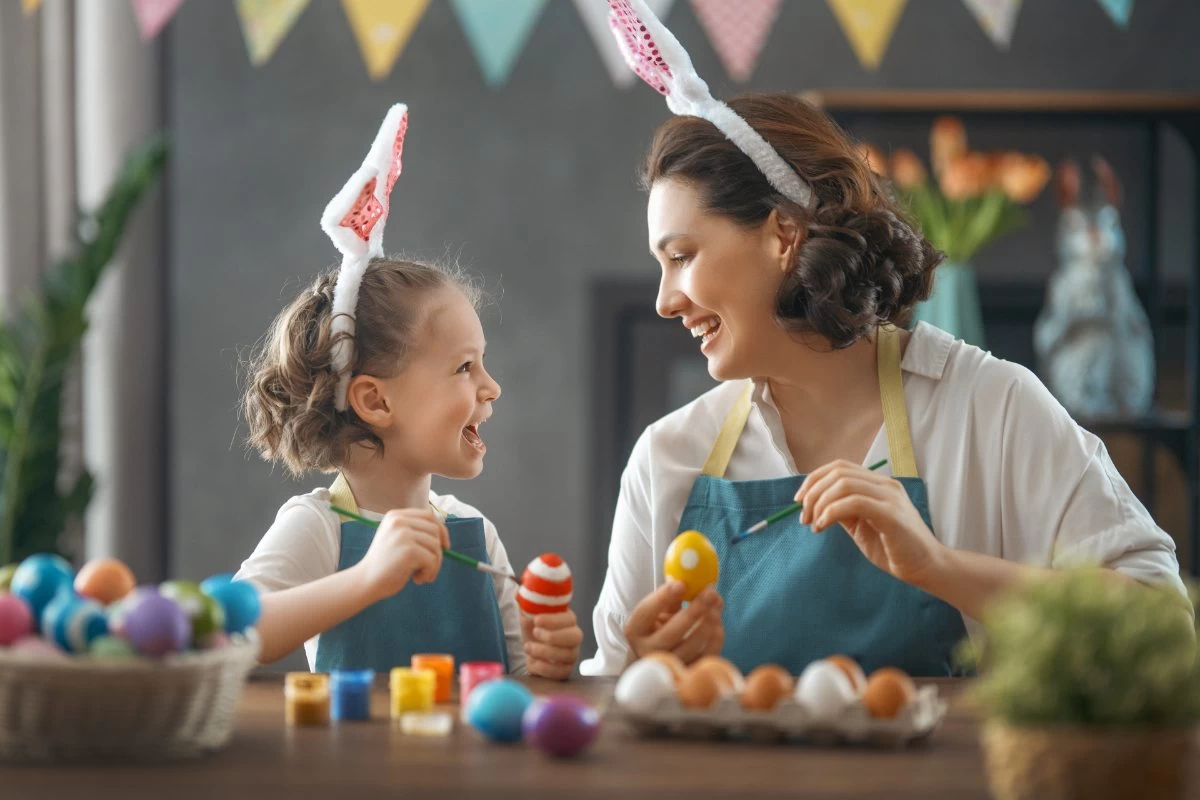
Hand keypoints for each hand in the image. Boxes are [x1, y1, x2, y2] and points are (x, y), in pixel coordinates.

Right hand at [355, 508, 448, 601]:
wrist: (366, 581)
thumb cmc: (384, 565)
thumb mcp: (397, 540)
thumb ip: (415, 533)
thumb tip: (444, 538)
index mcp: (395, 516)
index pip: (428, 515)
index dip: (441, 530)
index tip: (445, 546)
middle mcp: (399, 521)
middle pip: (435, 531)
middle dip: (438, 552)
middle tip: (429, 568)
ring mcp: (403, 534)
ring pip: (436, 547)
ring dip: (434, 565)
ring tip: (420, 575)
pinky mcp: (408, 550)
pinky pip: (432, 560)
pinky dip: (429, 573)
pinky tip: (416, 579)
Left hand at [522, 610, 582, 680]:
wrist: (530, 649)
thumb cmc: (532, 628)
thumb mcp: (528, 613)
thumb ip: (525, 603)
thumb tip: (518, 595)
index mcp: (567, 620)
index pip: (570, 618)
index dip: (554, 620)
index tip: (536, 620)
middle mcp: (574, 637)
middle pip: (575, 637)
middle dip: (553, 636)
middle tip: (535, 633)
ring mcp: (572, 654)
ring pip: (567, 655)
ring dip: (544, 651)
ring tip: (527, 647)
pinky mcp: (566, 670)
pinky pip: (561, 672)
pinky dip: (544, 668)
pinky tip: (532, 661)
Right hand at [624, 580, 723, 665]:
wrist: (658, 656)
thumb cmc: (658, 626)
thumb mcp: (657, 610)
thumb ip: (671, 596)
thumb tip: (689, 579)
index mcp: (635, 630)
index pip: (646, 612)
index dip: (663, 597)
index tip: (682, 583)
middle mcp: (647, 651)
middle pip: (672, 632)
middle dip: (694, 610)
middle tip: (710, 592)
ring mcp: (669, 666)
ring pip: (693, 645)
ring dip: (709, 620)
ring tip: (717, 601)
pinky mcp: (689, 674)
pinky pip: (707, 656)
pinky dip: (716, 636)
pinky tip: (717, 620)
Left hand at [796, 459, 944, 586]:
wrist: (926, 567)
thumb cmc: (894, 548)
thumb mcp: (861, 526)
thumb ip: (843, 511)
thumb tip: (815, 504)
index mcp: (878, 484)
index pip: (839, 467)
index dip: (814, 479)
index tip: (799, 500)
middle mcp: (885, 485)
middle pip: (838, 473)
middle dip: (812, 492)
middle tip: (803, 517)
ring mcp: (890, 497)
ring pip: (844, 484)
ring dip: (820, 503)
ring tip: (814, 524)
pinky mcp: (892, 515)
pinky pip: (854, 503)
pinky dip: (831, 512)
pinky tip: (823, 526)